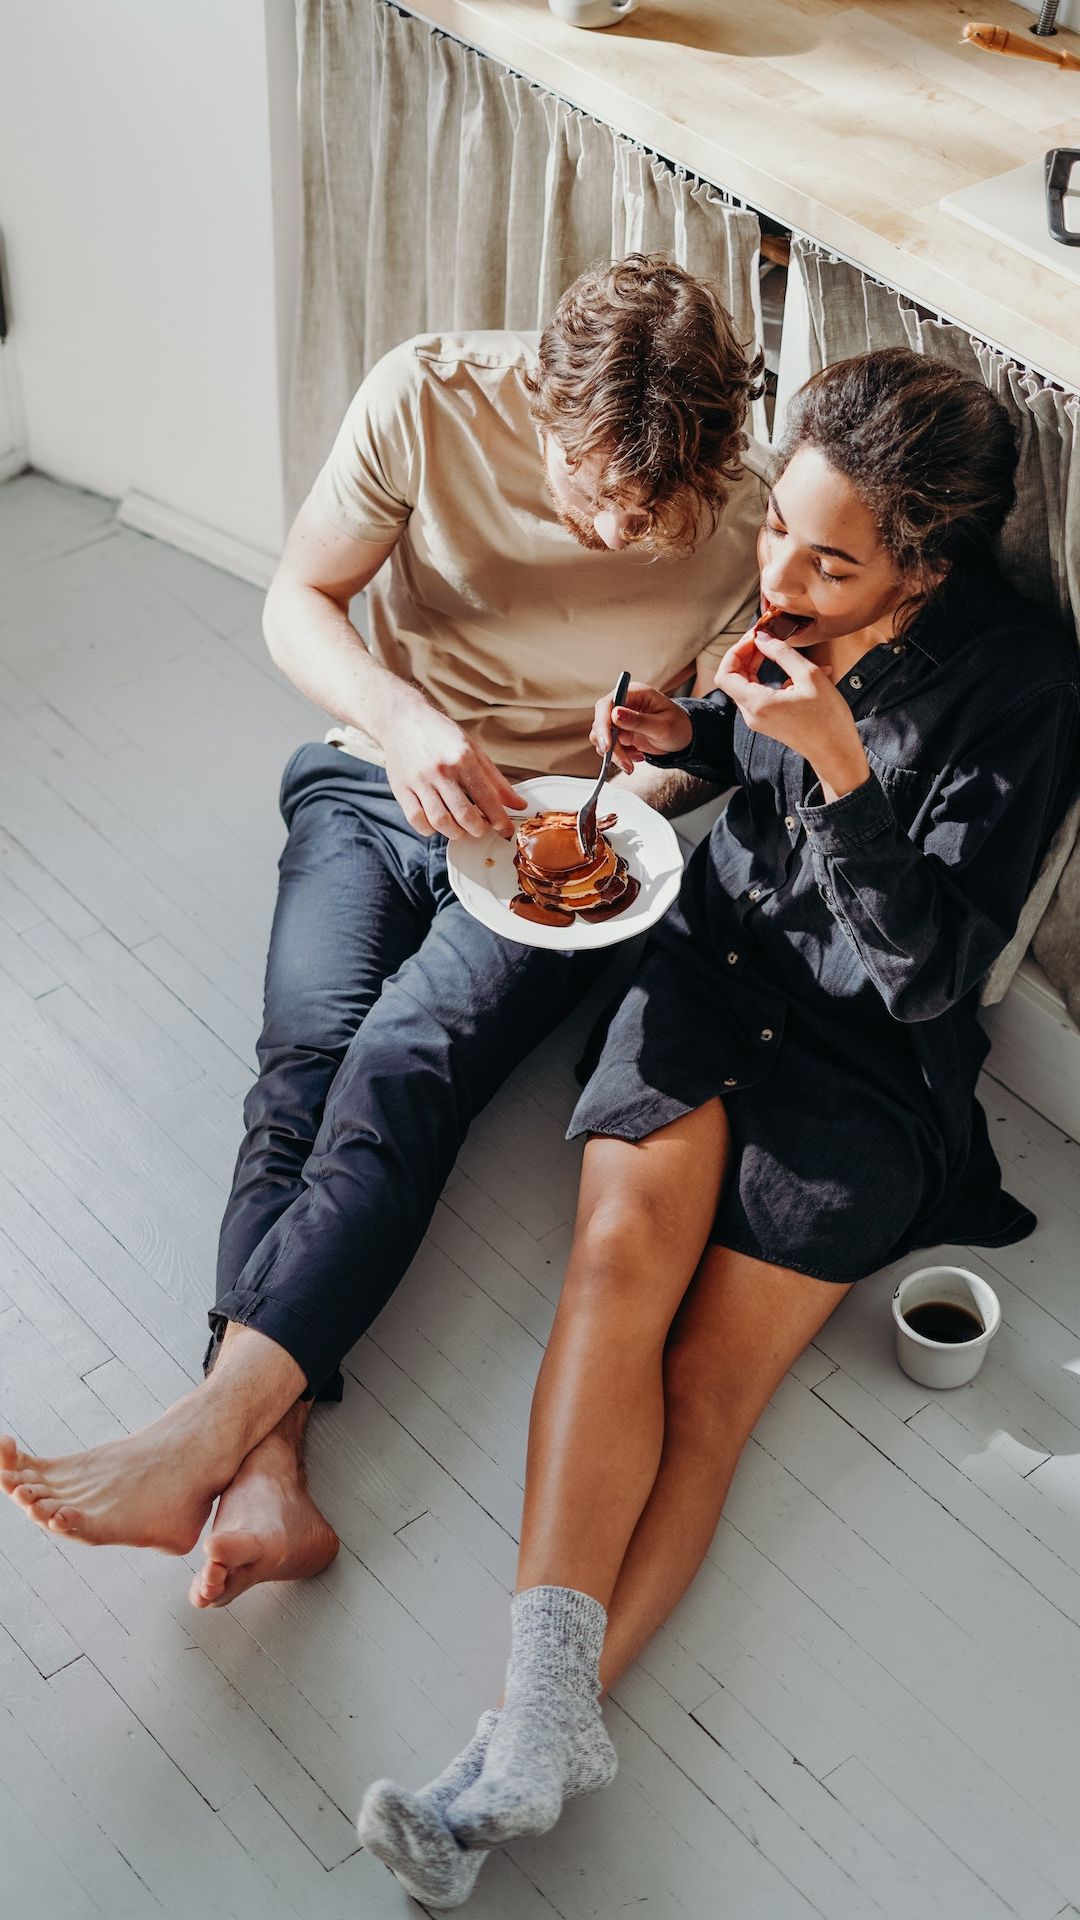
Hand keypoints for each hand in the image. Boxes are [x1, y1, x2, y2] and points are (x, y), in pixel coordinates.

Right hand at [383, 700, 524, 838]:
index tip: (506, 830)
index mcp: (463, 758)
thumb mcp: (473, 750)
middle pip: (464, 815)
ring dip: (455, 832)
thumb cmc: (440, 735)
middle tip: (481, 828)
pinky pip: (416, 820)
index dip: (500, 820)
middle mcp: (441, 770)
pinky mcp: (400, 788)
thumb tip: (519, 804)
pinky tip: (436, 824)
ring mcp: (419, 780)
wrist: (403, 719)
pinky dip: (429, 829)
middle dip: (478, 829)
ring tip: (460, 828)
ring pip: (440, 821)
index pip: (487, 798)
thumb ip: (496, 780)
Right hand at [591, 682, 692, 773]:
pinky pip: (609, 746)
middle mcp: (623, 703)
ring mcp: (619, 719)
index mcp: (634, 693)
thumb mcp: (662, 726)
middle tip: (623, 762)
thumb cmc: (678, 726)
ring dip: (614, 753)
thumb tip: (615, 714)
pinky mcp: (619, 733)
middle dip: (609, 744)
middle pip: (601, 721)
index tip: (608, 745)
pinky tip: (637, 756)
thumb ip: (638, 720)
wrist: (683, 737)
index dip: (603, 724)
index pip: (608, 704)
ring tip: (633, 762)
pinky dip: (619, 756)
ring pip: (602, 737)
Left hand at [714, 631, 869, 797]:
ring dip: (757, 665)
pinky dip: (770, 678)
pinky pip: (759, 694)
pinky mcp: (767, 721)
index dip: (736, 651)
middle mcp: (752, 713)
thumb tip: (763, 638)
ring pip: (745, 685)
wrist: (836, 753)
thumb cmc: (827, 718)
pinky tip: (795, 671)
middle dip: (745, 655)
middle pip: (732, 678)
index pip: (725, 673)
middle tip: (765, 638)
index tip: (755, 637)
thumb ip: (783, 653)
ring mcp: (758, 719)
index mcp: (757, 703)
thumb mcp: (809, 676)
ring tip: (779, 649)